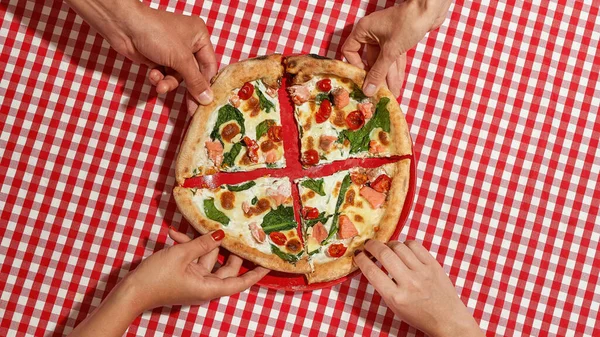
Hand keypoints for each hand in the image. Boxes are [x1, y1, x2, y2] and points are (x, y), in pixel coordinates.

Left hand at [65, 0, 217, 106]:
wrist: (124, 26)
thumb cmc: (156, 34)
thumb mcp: (181, 59)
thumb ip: (195, 81)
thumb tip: (207, 98)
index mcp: (199, 36)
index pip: (209, 66)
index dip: (207, 84)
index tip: (206, 102)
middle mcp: (188, 42)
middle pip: (193, 73)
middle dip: (186, 88)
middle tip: (190, 108)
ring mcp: (173, 50)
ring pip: (178, 76)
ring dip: (168, 82)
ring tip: (160, 86)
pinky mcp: (159, 57)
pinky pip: (165, 74)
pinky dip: (159, 77)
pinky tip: (152, 75)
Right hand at [68, 229, 267, 336]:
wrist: (130, 292)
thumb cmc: (157, 278)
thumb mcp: (182, 255)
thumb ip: (203, 243)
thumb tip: (222, 235)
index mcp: (209, 288)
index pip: (240, 281)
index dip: (256, 272)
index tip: (269, 262)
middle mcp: (205, 285)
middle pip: (227, 266)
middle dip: (230, 248)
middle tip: (239, 230)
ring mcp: (194, 280)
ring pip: (208, 258)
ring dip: (203, 242)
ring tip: (205, 223)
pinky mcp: (183, 274)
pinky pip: (192, 258)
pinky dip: (188, 246)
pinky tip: (177, 232)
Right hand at [342, 0, 450, 96]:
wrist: (430, 8)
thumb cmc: (407, 22)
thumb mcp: (390, 51)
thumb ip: (378, 72)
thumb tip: (368, 90)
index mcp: (364, 30)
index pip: (350, 51)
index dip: (355, 66)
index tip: (363, 79)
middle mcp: (372, 33)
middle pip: (370, 60)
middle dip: (377, 77)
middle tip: (379, 93)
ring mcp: (386, 37)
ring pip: (384, 61)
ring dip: (388, 77)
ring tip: (392, 94)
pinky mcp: (398, 40)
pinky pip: (394, 58)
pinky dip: (396, 70)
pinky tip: (398, 83)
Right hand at [353, 240, 482, 336]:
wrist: (447, 319)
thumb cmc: (419, 315)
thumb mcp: (395, 307)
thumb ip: (384, 287)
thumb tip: (371, 264)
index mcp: (396, 297)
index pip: (372, 272)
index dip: (361, 260)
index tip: (358, 254)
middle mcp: (409, 283)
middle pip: (384, 255)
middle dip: (372, 246)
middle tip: (368, 245)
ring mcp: (422, 272)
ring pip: (399, 247)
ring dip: (388, 244)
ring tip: (386, 247)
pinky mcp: (433, 265)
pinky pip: (415, 246)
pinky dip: (405, 244)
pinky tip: (403, 249)